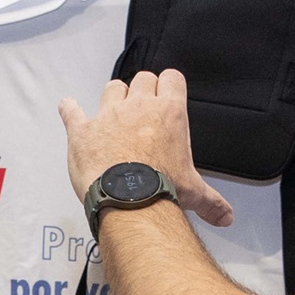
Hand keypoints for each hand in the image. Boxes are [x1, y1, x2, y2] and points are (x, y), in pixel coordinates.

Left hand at [57, 68, 235, 227]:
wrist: (128, 200)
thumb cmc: (160, 190)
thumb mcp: (193, 194)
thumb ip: (212, 202)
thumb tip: (226, 216)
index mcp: (168, 113)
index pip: (172, 78)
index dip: (169, 84)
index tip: (167, 92)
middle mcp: (139, 107)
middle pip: (142, 78)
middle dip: (143, 89)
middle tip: (143, 107)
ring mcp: (108, 115)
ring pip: (112, 88)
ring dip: (114, 96)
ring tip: (114, 110)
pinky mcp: (83, 129)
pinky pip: (72, 110)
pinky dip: (69, 108)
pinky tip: (68, 107)